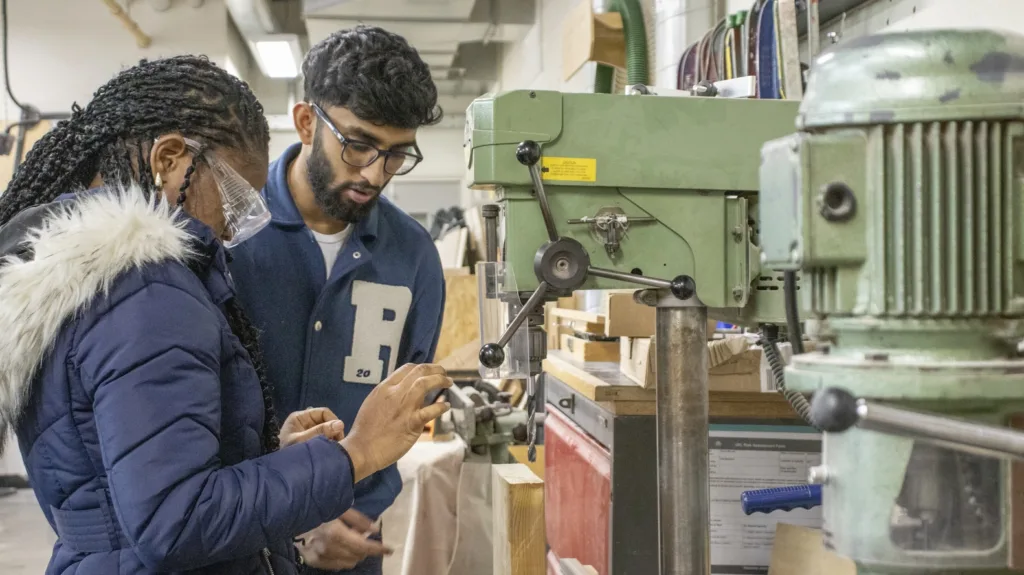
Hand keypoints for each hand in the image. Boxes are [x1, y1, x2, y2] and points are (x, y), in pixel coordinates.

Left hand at [278, 407, 346, 448]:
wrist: (282, 473)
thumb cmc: (289, 454)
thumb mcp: (303, 441)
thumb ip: (320, 431)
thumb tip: (340, 424)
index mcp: (299, 417)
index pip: (323, 412)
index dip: (334, 422)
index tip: (339, 435)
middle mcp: (304, 422)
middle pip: (326, 420)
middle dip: (333, 431)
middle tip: (337, 444)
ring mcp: (307, 431)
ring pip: (326, 429)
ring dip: (332, 437)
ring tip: (333, 448)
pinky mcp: (310, 440)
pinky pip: (324, 437)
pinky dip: (328, 442)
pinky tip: (329, 449)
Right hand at [296, 509, 391, 569]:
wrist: (290, 513)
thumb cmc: (317, 506)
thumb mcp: (340, 507)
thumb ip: (358, 520)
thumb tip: (375, 529)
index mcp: (336, 533)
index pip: (364, 546)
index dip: (379, 549)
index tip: (390, 549)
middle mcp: (328, 548)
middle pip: (358, 556)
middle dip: (366, 548)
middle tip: (363, 534)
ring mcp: (320, 557)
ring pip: (349, 563)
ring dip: (356, 554)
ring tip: (352, 540)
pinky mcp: (313, 561)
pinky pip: (336, 565)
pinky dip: (344, 558)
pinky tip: (342, 548)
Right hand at [340, 364, 451, 481]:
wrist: (362, 449)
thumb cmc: (365, 431)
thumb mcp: (373, 403)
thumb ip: (388, 395)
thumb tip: (401, 391)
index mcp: (384, 388)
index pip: (407, 368)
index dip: (421, 368)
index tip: (429, 371)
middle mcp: (395, 393)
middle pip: (419, 371)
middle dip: (435, 369)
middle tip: (443, 373)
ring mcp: (404, 407)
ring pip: (425, 383)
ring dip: (440, 380)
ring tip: (448, 382)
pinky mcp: (412, 423)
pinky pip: (430, 410)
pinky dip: (441, 407)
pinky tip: (446, 406)